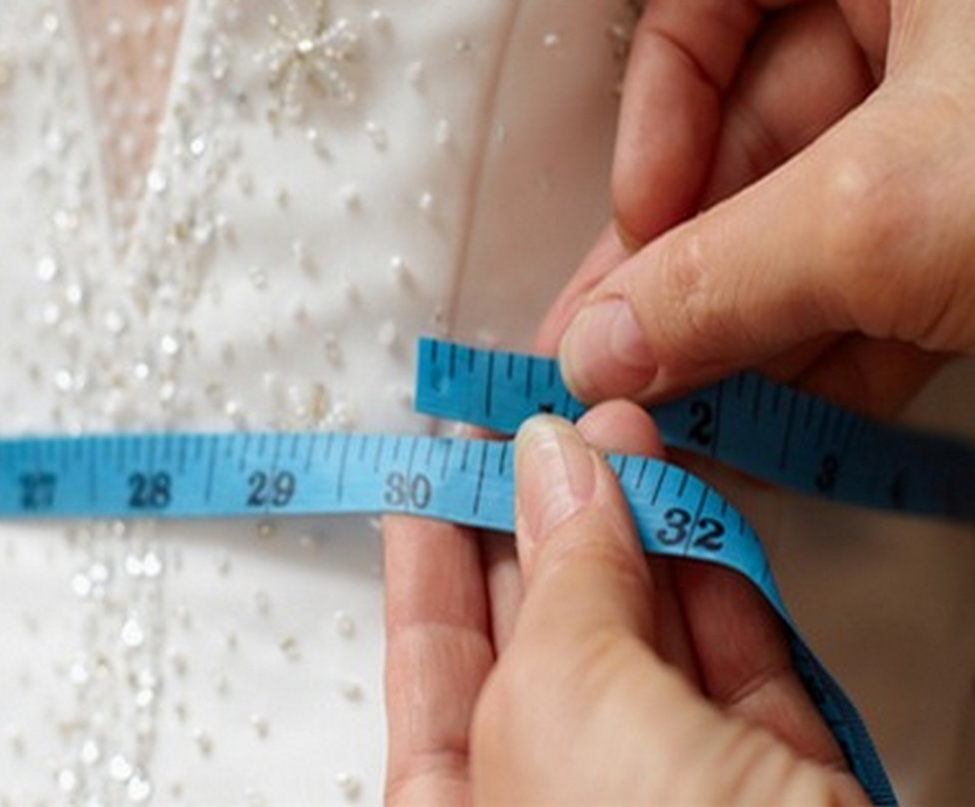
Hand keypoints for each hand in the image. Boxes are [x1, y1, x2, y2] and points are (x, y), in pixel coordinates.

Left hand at [384, 404, 863, 804]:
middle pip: (539, 639)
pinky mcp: (777, 788)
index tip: (431, 475)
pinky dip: (718, 575)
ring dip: (634, 527)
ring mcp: (671, 797)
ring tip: (619, 438)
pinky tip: (690, 506)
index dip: (429, 561)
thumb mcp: (568, 708)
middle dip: (540, 520)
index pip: (430, 667)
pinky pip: (735, 662)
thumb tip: (555, 466)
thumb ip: (561, 581)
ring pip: (643, 639)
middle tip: (537, 435)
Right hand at [552, 0, 974, 414]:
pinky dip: (826, 341)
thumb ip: (724, 277)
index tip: (646, 207)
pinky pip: (879, 262)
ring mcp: (967, 110)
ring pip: (812, 205)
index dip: (662, 87)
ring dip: (743, 316)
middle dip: (688, 253)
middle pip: (753, 114)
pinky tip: (772, 413)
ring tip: (679, 404)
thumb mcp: (889, 204)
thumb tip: (603, 344)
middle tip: (618, 349)